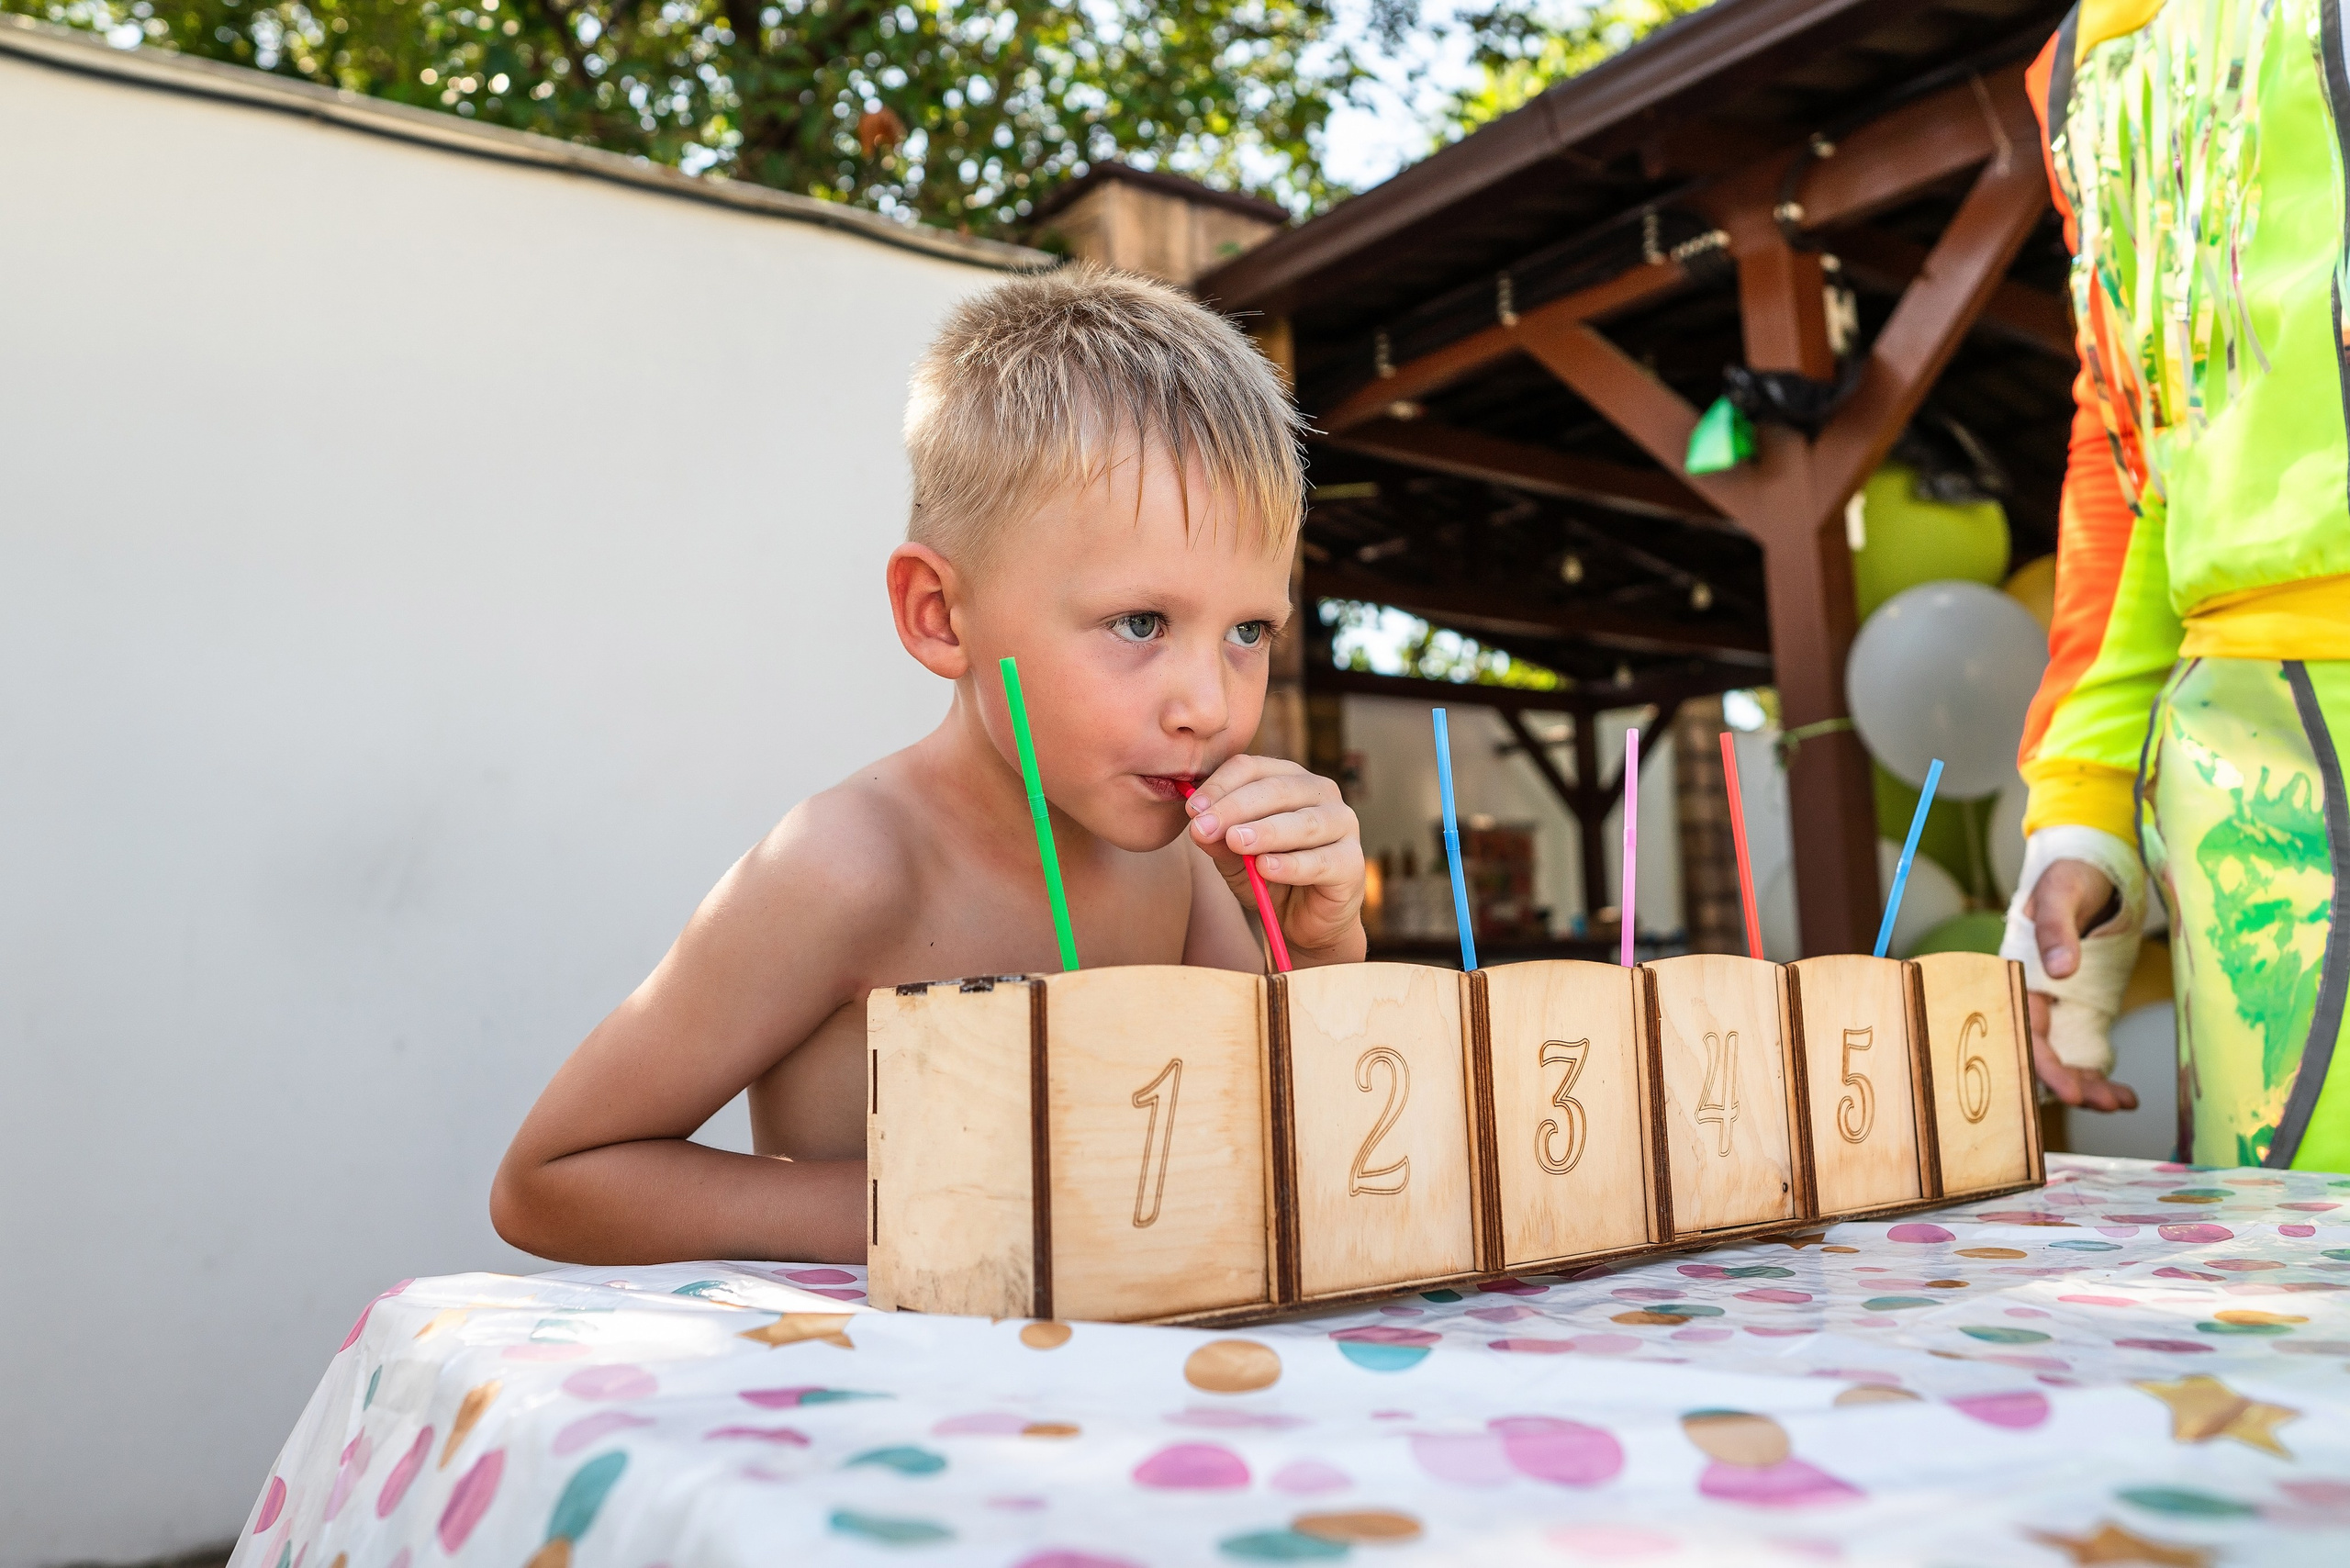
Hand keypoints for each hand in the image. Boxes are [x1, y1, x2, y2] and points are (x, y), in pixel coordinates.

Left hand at [1184, 755, 1364, 961]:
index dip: (1220, 785)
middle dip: (1235, 808)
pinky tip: (1267, 868)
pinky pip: (1321, 860)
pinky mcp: (1352, 862)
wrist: (1302, 921)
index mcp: (1289, 779)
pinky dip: (1292, 864)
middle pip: (1276, 790)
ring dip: (1267, 831)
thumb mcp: (1234, 856)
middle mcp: (1321, 793)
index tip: (1191, 810)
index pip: (1252, 768)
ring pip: (1304, 822)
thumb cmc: (1268, 875)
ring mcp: (1342, 824)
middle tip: (1204, 826)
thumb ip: (1218, 838)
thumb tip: (1197, 824)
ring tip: (1236, 841)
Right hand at [2025, 858, 2138, 1111]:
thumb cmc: (2067, 877)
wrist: (2089, 869)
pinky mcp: (2080, 1009)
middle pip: (2042, 1053)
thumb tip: (2061, 970)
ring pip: (2064, 1058)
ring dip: (2088, 1085)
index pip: (2022, 1029)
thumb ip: (2057, 931)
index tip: (2069, 1089)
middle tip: (2102, 1104)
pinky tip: (2124, 1093)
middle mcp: (2032, 997)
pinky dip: (2101, 1074)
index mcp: (2017, 974)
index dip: (2043, 1064)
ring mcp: (2056, 1006)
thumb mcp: (2060, 895)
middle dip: (2069, 1083)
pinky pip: (2084, 1049)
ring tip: (2119, 1103)